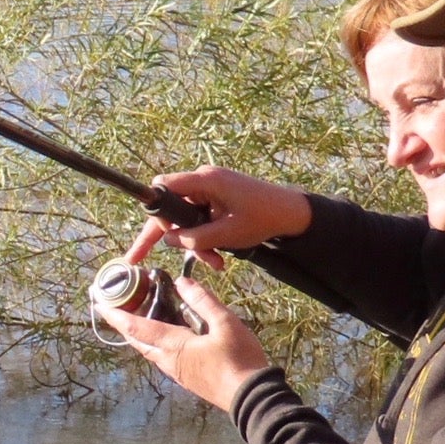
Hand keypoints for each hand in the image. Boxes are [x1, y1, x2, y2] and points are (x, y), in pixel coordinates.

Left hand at [93, 275, 268, 410]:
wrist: (251, 398)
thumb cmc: (239, 359)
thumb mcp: (225, 323)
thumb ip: (202, 301)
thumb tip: (181, 282)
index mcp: (174, 346)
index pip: (137, 327)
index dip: (116, 314)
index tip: (98, 303)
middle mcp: (169, 361)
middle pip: (138, 341)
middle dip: (123, 323)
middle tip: (114, 306)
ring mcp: (177, 372)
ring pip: (149, 351)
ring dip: (138, 334)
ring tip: (136, 316)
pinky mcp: (187, 379)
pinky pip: (161, 357)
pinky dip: (153, 343)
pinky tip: (163, 336)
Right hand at [124, 167, 312, 269]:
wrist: (292, 213)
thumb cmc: (263, 218)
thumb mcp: (227, 234)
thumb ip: (195, 238)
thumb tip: (167, 241)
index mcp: (204, 181)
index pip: (163, 187)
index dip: (155, 210)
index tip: (152, 235)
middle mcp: (203, 181)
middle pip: (172, 209)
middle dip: (177, 237)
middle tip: (163, 259)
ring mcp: (209, 190)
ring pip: (186, 219)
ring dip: (195, 243)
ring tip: (214, 262)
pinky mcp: (215, 199)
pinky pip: (199, 219)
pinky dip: (204, 238)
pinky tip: (218, 256)